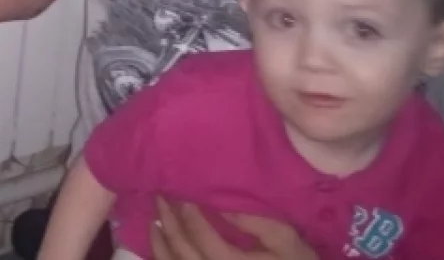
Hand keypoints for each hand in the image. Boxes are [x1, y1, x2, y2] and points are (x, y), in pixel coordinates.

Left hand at [150, 199, 316, 259]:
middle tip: (160, 196)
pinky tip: (161, 245)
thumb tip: (223, 202)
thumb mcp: (288, 242)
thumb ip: (258, 223)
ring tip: (155, 220)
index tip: (180, 189)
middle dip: (169, 221)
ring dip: (160, 243)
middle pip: (183, 250)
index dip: (188, 211)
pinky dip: (164, 259)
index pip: (202, 235)